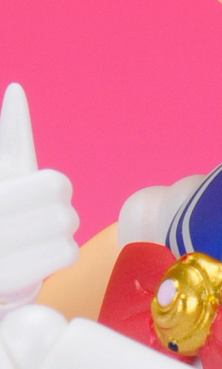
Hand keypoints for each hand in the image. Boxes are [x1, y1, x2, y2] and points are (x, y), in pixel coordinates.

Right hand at [0, 84, 78, 309]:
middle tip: (40, 220)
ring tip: (34, 240)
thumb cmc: (6, 208)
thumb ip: (12, 134)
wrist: (0, 270)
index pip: (54, 186)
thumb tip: (16, 89)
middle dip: (59, 212)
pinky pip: (65, 254)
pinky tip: (36, 258)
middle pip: (63, 207)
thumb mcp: (7, 169)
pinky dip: (56, 255)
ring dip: (59, 234)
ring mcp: (1, 249)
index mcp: (3, 185)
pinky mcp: (7, 279)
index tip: (41, 197)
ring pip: (68, 230)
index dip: (54, 190)